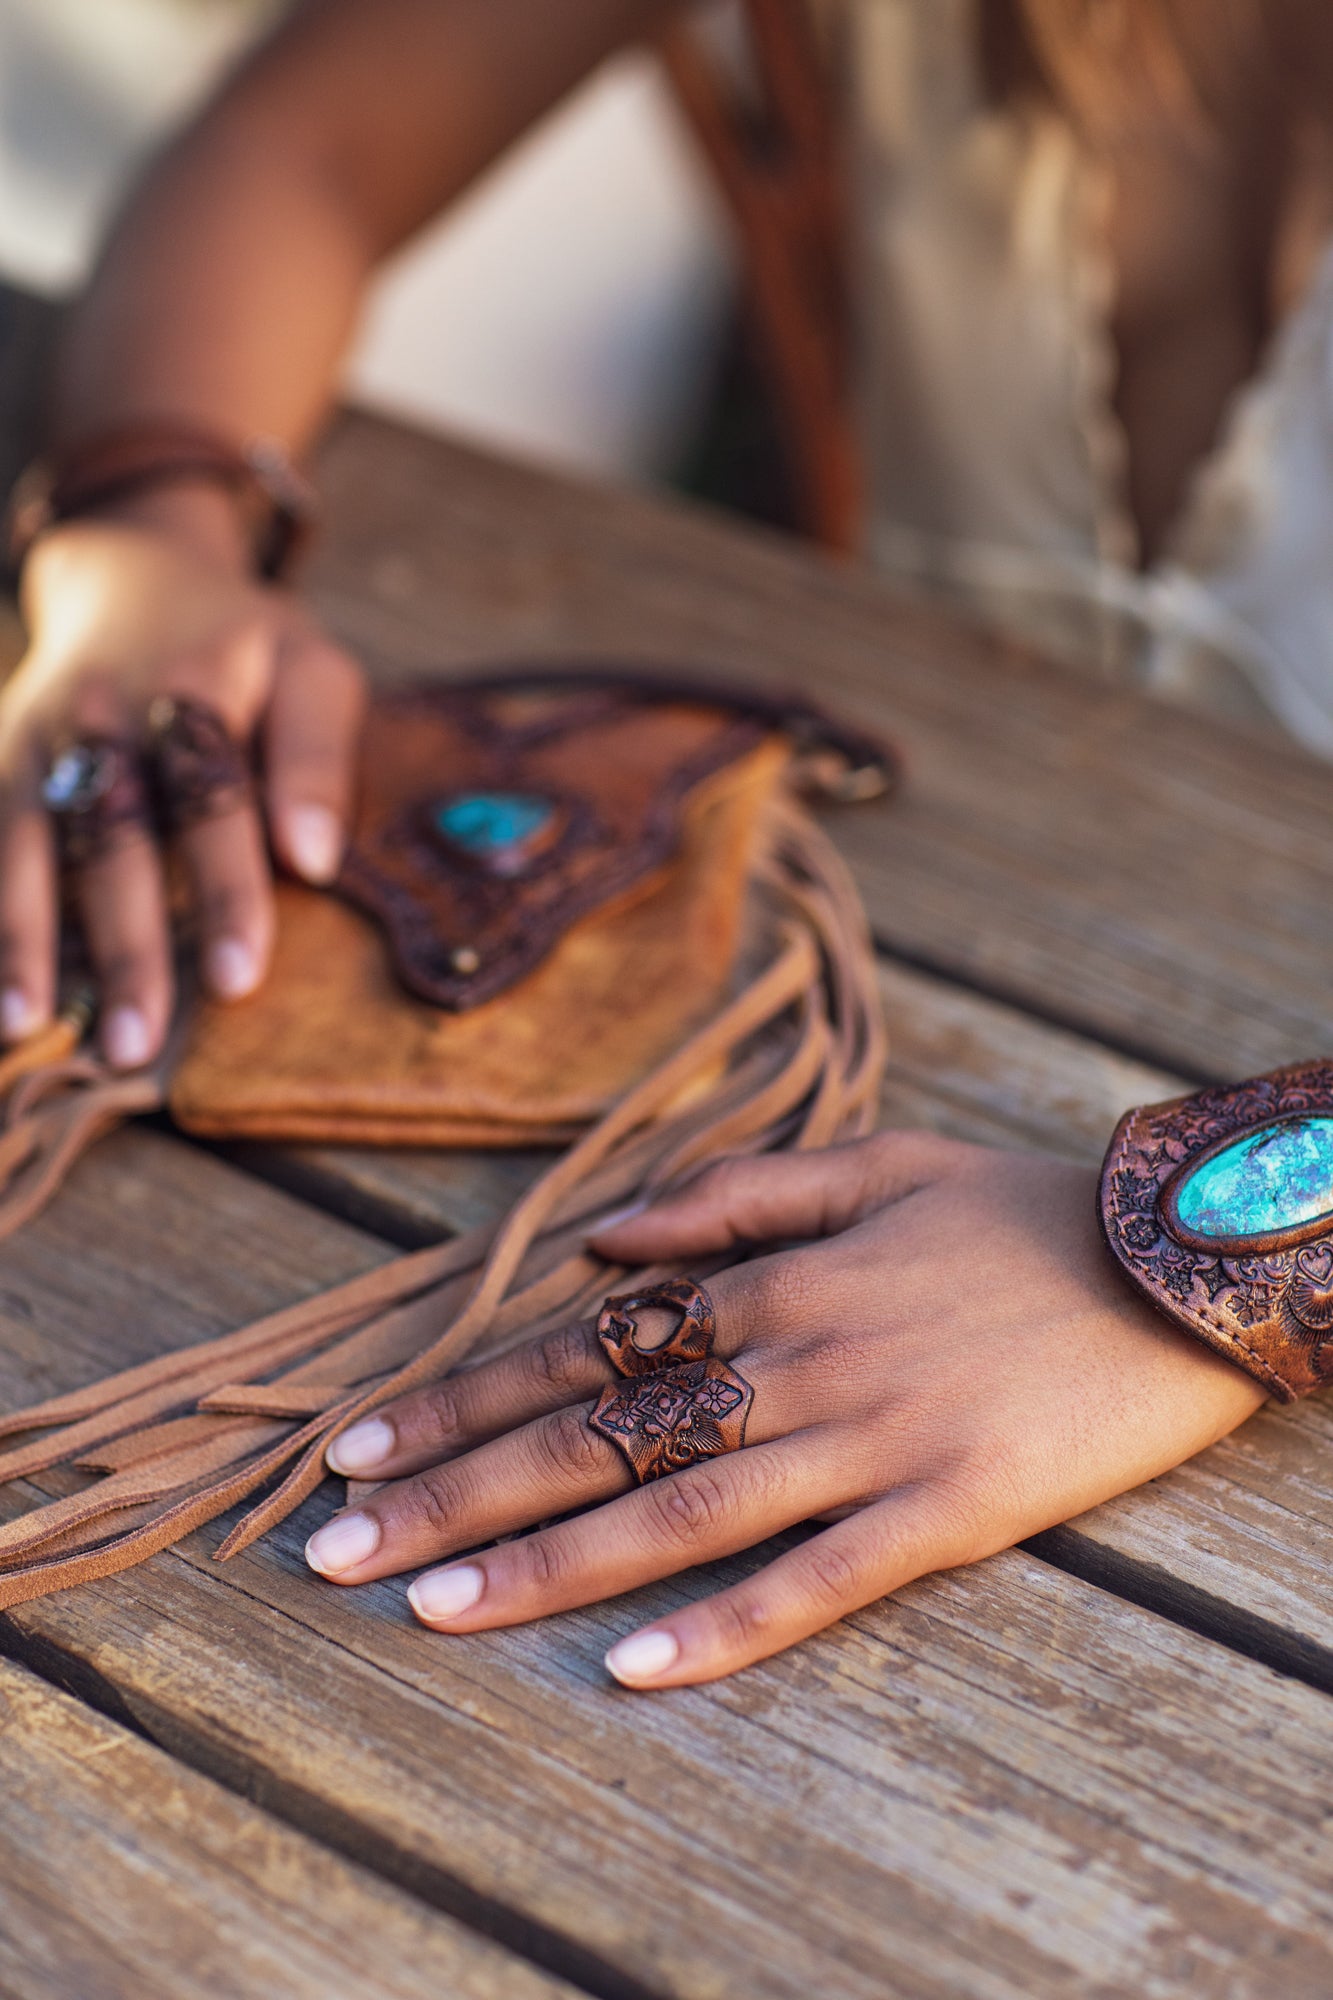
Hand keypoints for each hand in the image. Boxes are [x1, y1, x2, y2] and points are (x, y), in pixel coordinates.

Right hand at [0, 498, 363, 1065]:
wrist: (133, 578)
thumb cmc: (244, 650)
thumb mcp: (310, 671)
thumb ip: (317, 758)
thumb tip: (316, 861)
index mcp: (194, 683)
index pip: (210, 799)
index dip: (223, 891)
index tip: (236, 978)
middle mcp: (102, 710)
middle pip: (110, 835)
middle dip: (121, 943)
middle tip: (137, 1040)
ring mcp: (34, 736)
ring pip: (22, 841)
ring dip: (23, 939)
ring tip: (29, 1029)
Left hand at [304, 1132, 1265, 1685]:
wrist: (1176, 1261)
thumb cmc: (1013, 1211)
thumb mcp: (872, 1160)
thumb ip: (731, 1193)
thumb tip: (603, 1234)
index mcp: (773, 1276)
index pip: (585, 1346)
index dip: (464, 1395)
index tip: (359, 1444)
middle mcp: (798, 1357)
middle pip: (600, 1434)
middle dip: (458, 1490)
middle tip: (338, 1548)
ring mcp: (869, 1437)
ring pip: (681, 1509)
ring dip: (547, 1563)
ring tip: (432, 1606)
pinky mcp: (947, 1508)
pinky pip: (819, 1578)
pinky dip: (727, 1626)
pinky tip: (633, 1672)